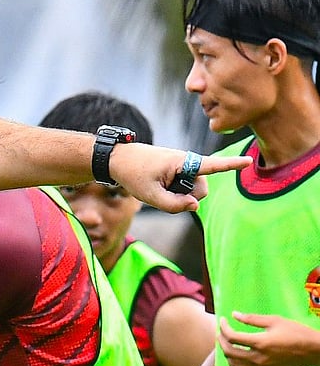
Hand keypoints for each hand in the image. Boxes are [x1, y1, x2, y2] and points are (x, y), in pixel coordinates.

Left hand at [109, 143, 249, 212]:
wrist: (117, 159)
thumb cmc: (132, 174)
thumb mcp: (150, 195)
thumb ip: (174, 205)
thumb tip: (196, 206)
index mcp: (182, 162)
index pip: (212, 165)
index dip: (231, 165)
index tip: (249, 161)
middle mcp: (187, 162)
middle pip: (201, 189)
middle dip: (187, 197)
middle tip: (161, 191)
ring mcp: (183, 165)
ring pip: (192, 190)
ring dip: (178, 194)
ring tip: (157, 186)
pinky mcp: (178, 169)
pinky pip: (183, 186)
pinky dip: (173, 191)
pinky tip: (158, 185)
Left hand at [218, 311, 319, 365]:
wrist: (315, 351)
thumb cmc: (297, 333)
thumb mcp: (275, 321)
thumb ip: (252, 319)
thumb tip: (234, 314)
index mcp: (260, 343)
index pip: (231, 337)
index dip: (223, 327)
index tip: (222, 320)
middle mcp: (258, 358)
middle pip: (228, 351)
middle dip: (221, 340)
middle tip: (221, 331)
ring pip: (233, 364)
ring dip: (227, 353)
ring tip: (229, 343)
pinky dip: (237, 364)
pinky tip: (240, 355)